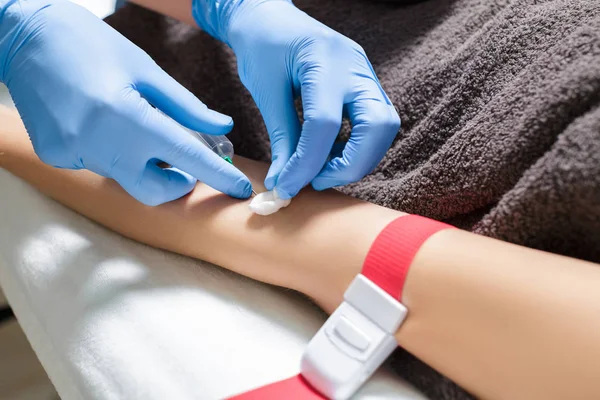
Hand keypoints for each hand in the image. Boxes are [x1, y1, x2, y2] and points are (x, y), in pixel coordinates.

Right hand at [0, 0, 251, 205]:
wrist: (22, 35)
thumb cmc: (89, 43)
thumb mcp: (145, 68)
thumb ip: (186, 105)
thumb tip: (221, 127)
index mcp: (126, 115)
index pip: (184, 157)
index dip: (217, 176)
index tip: (241, 190)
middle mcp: (98, 143)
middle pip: (152, 191)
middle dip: (176, 184)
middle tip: (182, 163)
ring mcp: (73, 153)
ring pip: (125, 176)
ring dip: (141, 161)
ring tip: (131, 122)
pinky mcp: (56, 156)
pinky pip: (97, 164)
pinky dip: (111, 151)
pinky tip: (99, 121)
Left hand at [193, 0, 399, 198]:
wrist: (271, 17)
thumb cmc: (262, 46)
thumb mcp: (265, 91)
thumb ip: (281, 137)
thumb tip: (282, 182)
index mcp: (323, 59)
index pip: (323, 124)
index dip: (306, 164)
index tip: (285, 188)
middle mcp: (355, 65)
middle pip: (378, 126)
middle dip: (351, 164)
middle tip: (317, 181)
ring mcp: (366, 73)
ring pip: (385, 127)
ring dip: (358, 158)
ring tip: (321, 169)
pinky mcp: (366, 84)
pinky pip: (376, 122)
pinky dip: (357, 146)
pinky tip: (328, 153)